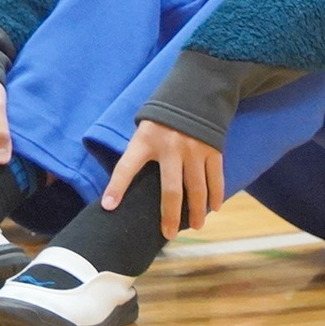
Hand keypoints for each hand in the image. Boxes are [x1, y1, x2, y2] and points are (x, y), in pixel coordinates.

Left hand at [103, 120, 224, 238]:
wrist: (194, 91)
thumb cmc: (162, 117)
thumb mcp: (143, 128)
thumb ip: (139, 152)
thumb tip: (127, 182)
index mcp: (145, 140)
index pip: (126, 166)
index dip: (116, 187)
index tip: (108, 207)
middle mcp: (170, 147)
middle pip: (170, 190)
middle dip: (168, 215)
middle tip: (168, 234)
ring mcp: (194, 149)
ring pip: (197, 188)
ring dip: (197, 211)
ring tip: (195, 226)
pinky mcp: (213, 149)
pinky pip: (215, 178)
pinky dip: (216, 195)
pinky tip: (213, 208)